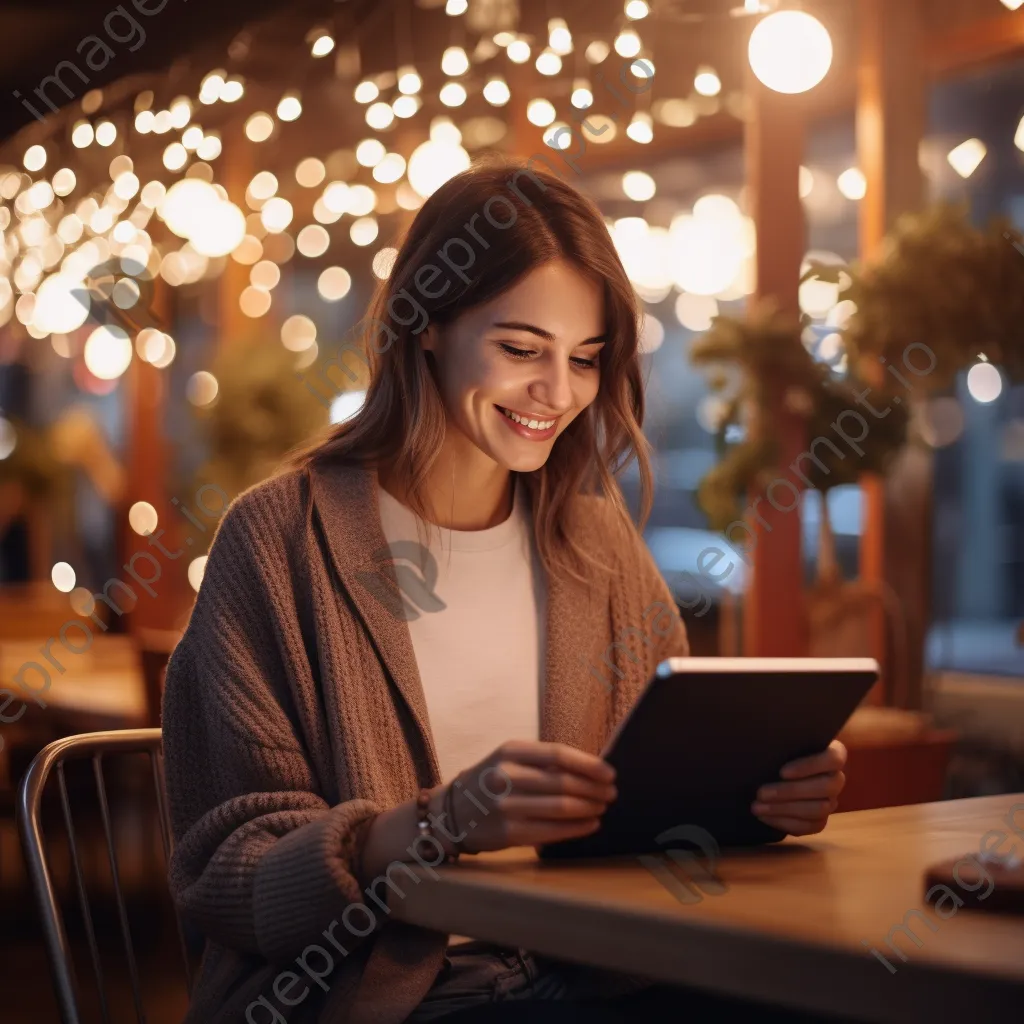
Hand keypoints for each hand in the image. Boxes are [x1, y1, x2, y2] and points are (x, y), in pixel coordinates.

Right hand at [447, 740, 616, 853]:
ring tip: (602, 807)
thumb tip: (591, 769)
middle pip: (564, 782)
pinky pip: (553, 831)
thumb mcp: (508, 760)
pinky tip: (590, 824)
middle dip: (594, 789)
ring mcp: (506, 806)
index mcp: (510, 751)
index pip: (559, 754)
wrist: (450, 812)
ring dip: (589, 808)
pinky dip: (577, 828)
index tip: (610, 773)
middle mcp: (506, 776)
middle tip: (611, 793)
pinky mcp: (509, 833)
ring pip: (562, 807)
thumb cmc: (489, 782)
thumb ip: (542, 762)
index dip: (589, 764)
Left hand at [751, 740, 846, 836]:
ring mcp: (831, 801)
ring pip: (818, 810)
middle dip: (790, 792)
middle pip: (825, 787)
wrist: (775, 771)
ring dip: (784, 809)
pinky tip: (764, 817)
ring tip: (757, 806)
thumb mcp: (783, 742)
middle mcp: (836, 778)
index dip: (809, 766)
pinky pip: (810, 826)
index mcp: (834, 753)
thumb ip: (783, 743)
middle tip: (761, 793)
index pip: (833, 759)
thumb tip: (764, 741)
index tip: (782, 772)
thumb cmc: (781, 749)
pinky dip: (785, 823)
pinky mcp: (821, 820)